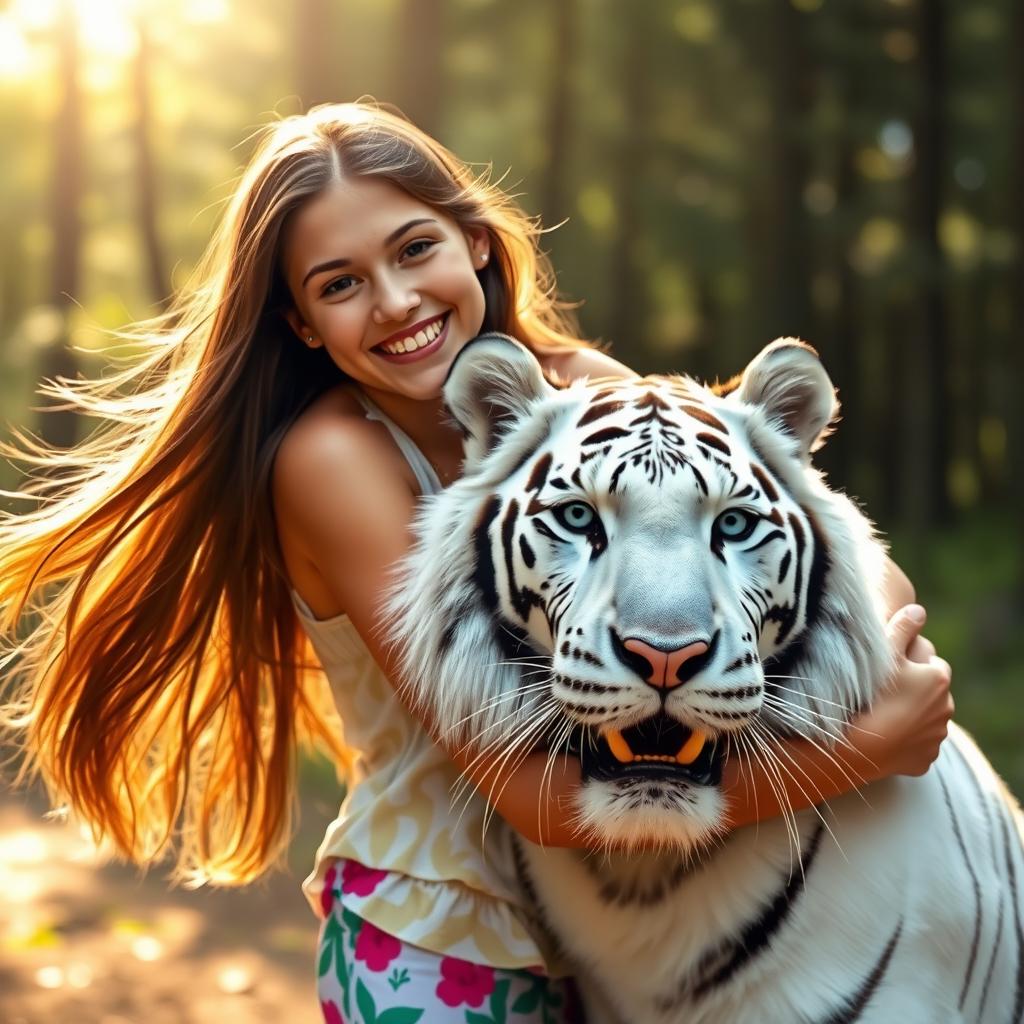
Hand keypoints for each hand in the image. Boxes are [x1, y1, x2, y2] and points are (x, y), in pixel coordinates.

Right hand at [851, 604, 953, 779]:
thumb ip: (902, 626)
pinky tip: (884, 734)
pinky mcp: (925, 760)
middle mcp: (946, 707)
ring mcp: (936, 736)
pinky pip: (917, 745)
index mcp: (938, 678)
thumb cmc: (870, 693)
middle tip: (884, 689)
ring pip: (925, 718)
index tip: (889, 666)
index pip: (929, 660)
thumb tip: (919, 610)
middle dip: (914, 688)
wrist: (858, 746)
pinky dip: (906, 740)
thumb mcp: (884, 652)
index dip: (909, 661)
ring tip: (881, 712)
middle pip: (929, 690)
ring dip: (911, 714)